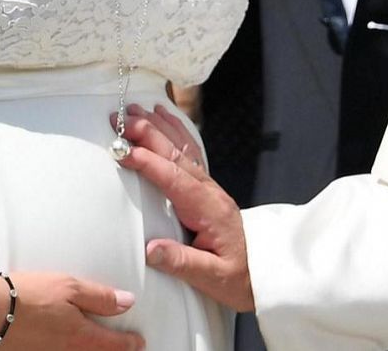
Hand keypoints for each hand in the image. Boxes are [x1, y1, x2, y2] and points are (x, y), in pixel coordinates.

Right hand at [0, 271, 144, 350]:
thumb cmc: (26, 296)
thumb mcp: (69, 287)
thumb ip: (100, 297)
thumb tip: (128, 302)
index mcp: (81, 336)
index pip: (114, 344)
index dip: (130, 344)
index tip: (139, 343)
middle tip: (125, 349)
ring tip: (97, 347)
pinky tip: (66, 346)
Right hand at [111, 104, 254, 311]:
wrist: (264, 271)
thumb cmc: (238, 277)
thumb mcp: (213, 278)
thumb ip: (183, 263)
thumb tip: (151, 250)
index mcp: (209, 209)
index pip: (175, 180)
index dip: (150, 163)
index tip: (125, 151)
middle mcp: (209, 192)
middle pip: (178, 156)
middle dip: (150, 134)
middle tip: (123, 118)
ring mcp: (209, 188)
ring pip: (183, 149)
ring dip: (160, 128)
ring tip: (137, 110)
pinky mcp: (206, 189)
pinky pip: (190, 153)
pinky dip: (176, 133)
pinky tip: (165, 119)